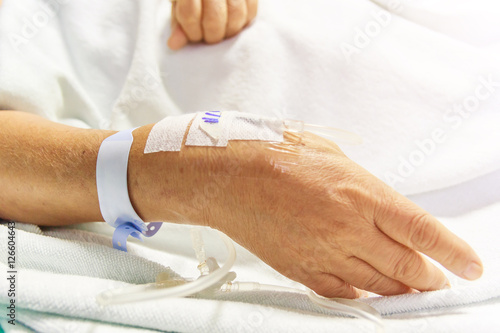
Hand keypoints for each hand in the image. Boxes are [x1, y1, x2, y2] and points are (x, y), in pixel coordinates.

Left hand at [168, 0, 257, 49]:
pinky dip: (243, 23)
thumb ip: (178, 25)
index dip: (192, 32)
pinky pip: (251, 11)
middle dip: (212, 35)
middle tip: (209, 36)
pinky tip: (233, 23)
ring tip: (222, 31)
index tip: (194, 36)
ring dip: (229, 31)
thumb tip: (174, 45)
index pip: (190, 14)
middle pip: (214, 17)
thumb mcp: (180, 7)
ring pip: (236, 15)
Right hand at [198, 132, 483, 297]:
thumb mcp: (333, 157)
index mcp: (360, 192)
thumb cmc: (276, 156)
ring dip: (400, 289)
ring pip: (378, 285)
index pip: (421, 230)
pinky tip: (370, 291)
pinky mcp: (302, 270)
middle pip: (406, 266)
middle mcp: (347, 228)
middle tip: (438, 279)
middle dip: (429, 277)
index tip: (470, 265)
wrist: (229, 177)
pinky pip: (343, 293)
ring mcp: (324, 253)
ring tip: (411, 288)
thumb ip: (363, 188)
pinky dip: (363, 294)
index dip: (453, 252)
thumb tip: (383, 209)